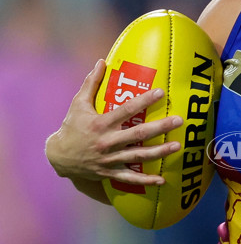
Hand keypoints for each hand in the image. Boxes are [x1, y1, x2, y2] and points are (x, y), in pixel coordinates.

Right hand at [46, 60, 183, 184]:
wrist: (59, 157)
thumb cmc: (71, 127)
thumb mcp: (78, 104)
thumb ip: (91, 83)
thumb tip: (101, 61)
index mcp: (101, 123)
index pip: (126, 110)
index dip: (143, 101)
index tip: (160, 93)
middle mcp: (107, 141)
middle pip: (138, 134)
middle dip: (160, 127)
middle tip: (178, 120)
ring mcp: (110, 159)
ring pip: (138, 156)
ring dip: (159, 152)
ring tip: (177, 146)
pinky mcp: (110, 172)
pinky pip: (130, 178)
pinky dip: (146, 181)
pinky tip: (162, 180)